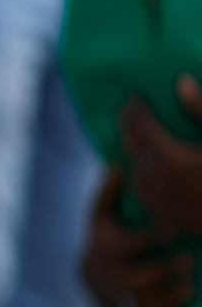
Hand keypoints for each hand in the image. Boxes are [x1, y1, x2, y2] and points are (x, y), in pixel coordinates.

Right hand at [84, 168, 194, 306]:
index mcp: (108, 250)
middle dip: (165, 271)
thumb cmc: (104, 241)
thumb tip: (116, 164)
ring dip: (169, 297)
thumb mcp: (100, 217)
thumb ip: (108, 193)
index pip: (131, 244)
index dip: (153, 237)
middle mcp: (111, 276)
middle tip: (187, 261)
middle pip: (139, 278)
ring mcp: (119, 298)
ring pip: (145, 302)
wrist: (89, 280)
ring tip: (188, 289)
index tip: (173, 229)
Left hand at [120, 75, 201, 235]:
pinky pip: (149, 202)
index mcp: (177, 160)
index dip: (136, 112)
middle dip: (128, 130)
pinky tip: (146, 177)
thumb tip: (181, 82)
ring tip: (132, 142)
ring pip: (138, 179)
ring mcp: (171, 207)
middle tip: (125, 114)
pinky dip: (143, 185)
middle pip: (135, 152)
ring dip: (132, 158)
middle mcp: (166, 185)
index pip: (144, 130)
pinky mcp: (179, 223)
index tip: (131, 97)